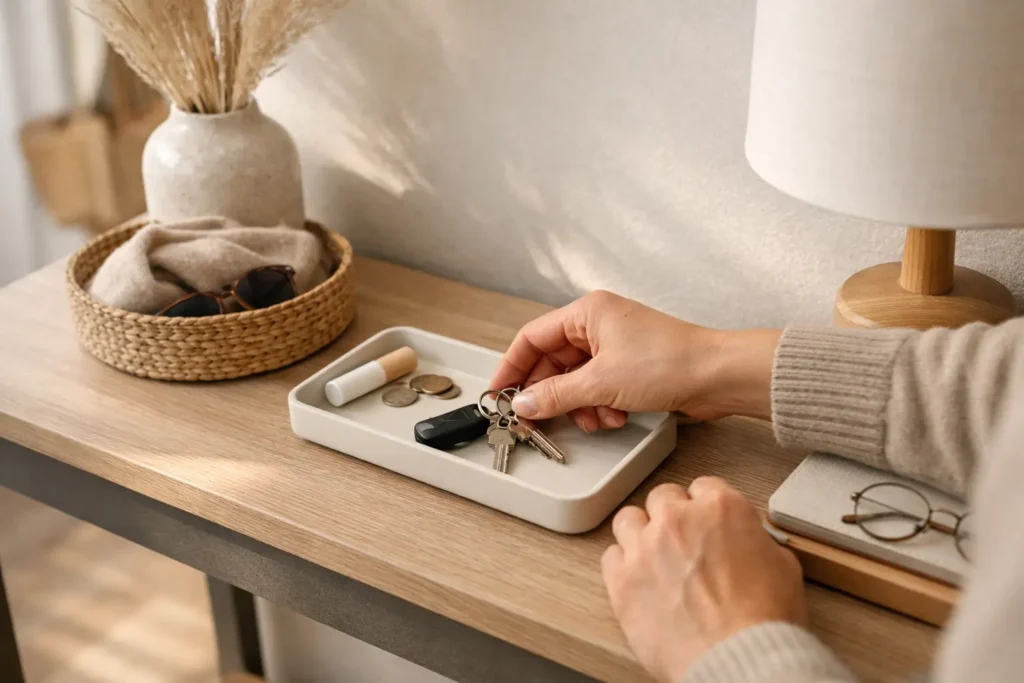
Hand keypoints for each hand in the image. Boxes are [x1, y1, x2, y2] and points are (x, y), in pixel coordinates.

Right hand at [489, 290, 779, 431]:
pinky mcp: (630, 367)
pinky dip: (599, 406)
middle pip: (553, 363)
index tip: (500, 394)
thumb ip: (556, 395)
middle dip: (551, 395)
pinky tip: (615, 416)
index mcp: (587, 313)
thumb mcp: (601, 382)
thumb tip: (525, 403)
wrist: (718, 376)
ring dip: (580, 405)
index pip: (532, 338)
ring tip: (596, 417)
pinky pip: (597, 389)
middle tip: (538, 419)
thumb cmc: (671, 361)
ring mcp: (614, 346)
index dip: (512, 368)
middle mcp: (598, 325)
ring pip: (575, 381)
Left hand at [602, 478, 805, 682]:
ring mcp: (645, 547)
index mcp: (721, 508)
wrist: (739, 657)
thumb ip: (756, 542)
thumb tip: (749, 544)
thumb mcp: (783, 566)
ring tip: (651, 555)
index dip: (705, 506)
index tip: (703, 520)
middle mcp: (678, 519)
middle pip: (662, 498)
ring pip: (629, 519)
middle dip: (671, 516)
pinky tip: (635, 579)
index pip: (703, 487)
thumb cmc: (763, 621)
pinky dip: (621, 565)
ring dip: (640, 533)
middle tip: (679, 541)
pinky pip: (610, 556)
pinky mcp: (622, 579)